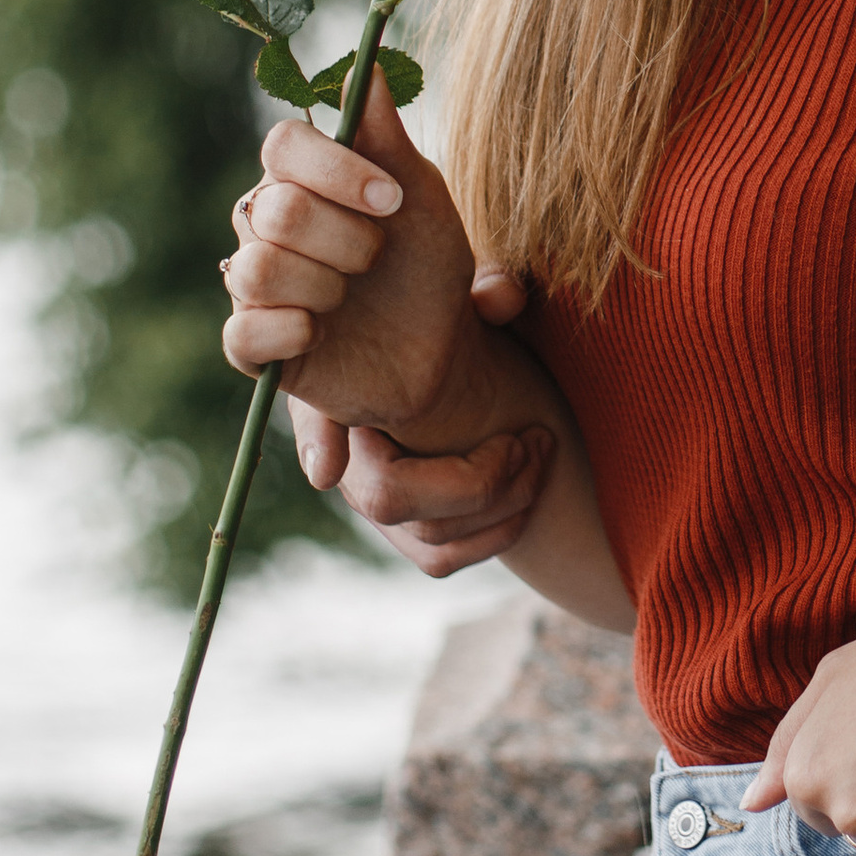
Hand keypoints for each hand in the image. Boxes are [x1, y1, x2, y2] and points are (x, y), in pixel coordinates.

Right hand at [219, 74, 479, 434]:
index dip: (335, 170)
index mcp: (301, 179)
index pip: (282, 145)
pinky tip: (320, 332)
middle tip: (377, 258)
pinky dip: (291, 330)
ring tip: (350, 298)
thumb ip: (388, 137)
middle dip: (345, 239)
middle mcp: (265, 224)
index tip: (393, 199)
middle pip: (274, 209)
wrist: (442, 349)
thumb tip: (366, 66)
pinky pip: (242, 333)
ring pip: (255, 269)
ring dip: (323, 287)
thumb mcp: (421, 197)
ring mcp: (254, 285)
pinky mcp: (253, 346)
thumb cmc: (425, 262)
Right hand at [287, 257, 549, 574]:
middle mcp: (343, 459)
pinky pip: (443, 562)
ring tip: (539, 451)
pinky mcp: (404, 537)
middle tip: (525, 440)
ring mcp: (371, 505)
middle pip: (388, 497)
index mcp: (342, 394)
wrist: (451, 370)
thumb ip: (482, 293)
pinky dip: (497, 534)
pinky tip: (530, 488)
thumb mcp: (460, 304)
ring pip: (429, 538)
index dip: (319, 444)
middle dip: (474, 479)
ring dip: (501, 503)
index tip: (328, 470)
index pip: (316, 420)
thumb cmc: (446, 331)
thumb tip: (506, 296)